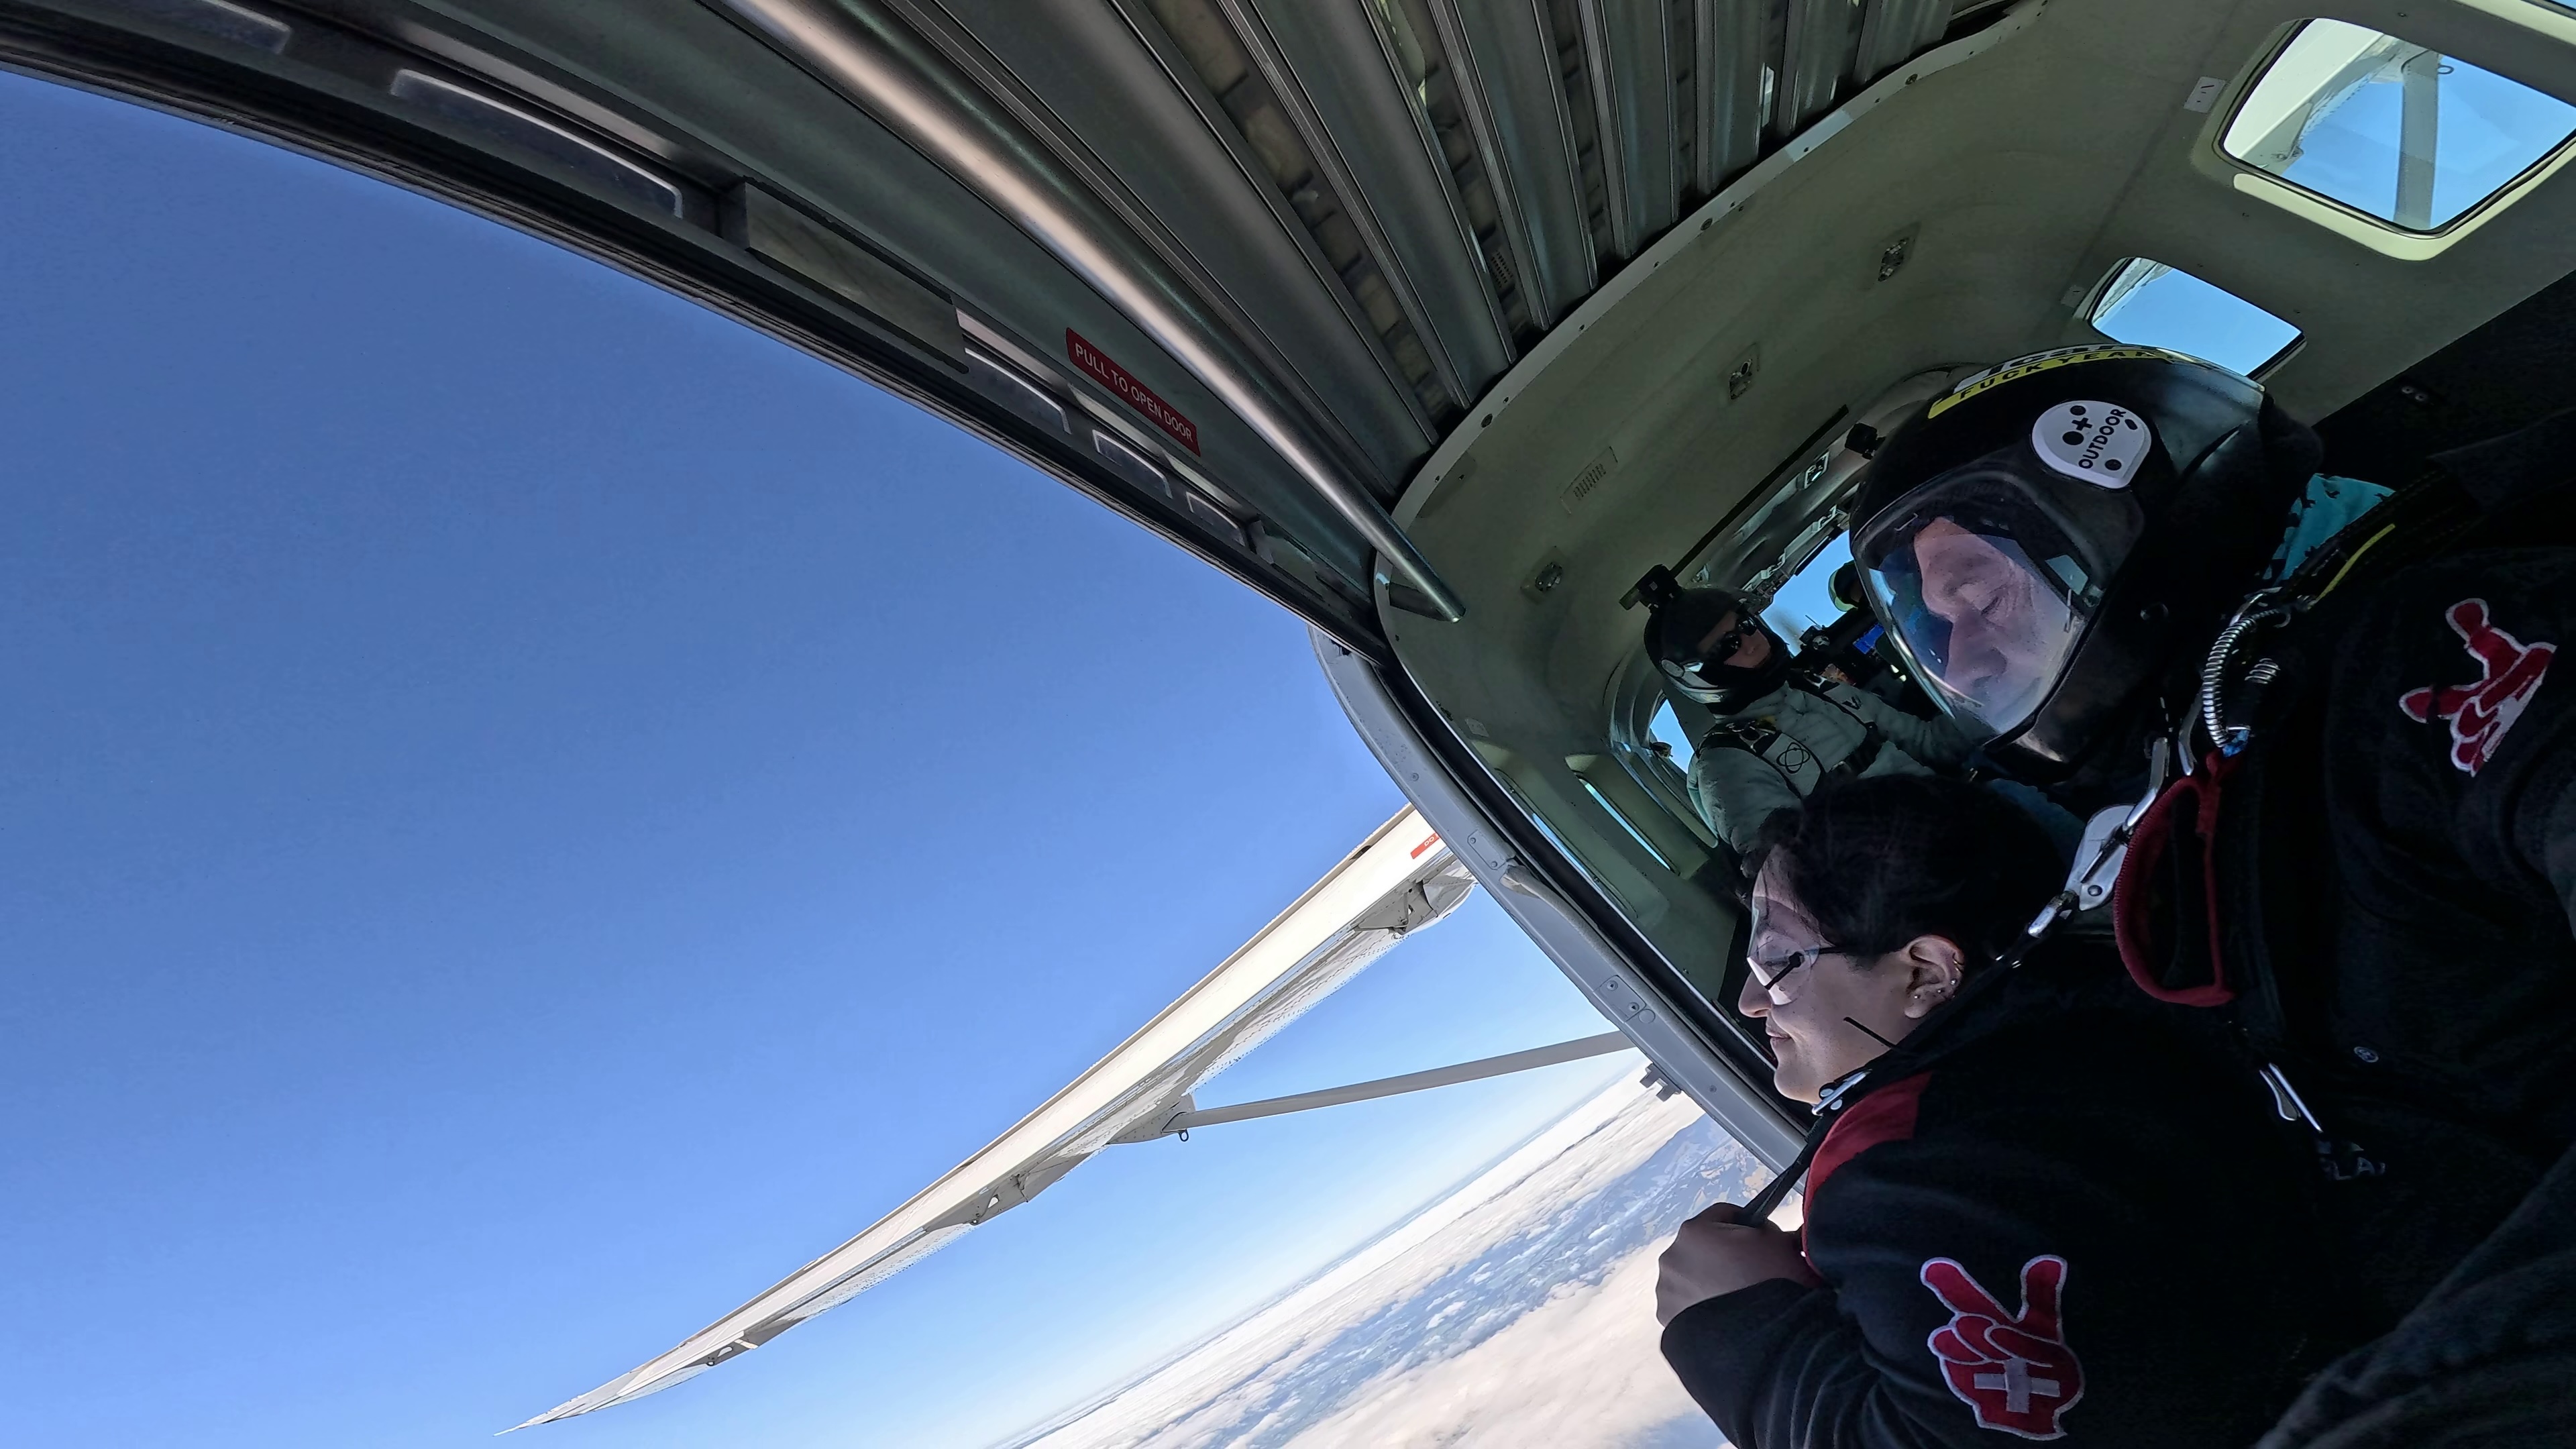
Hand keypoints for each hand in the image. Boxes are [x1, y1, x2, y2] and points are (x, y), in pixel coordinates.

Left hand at [1655, 1202, 1819, 1325]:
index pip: (1723, 1215)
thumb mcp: (1782, 1243)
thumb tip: (1773, 1236)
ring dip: (1710, 1282)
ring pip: (1692, 1277)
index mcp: (1694, 1231)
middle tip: (1752, 1271)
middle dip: (1725, 1255)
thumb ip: (1771, 1231)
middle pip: (1704, 1247)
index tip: (1763, 1238)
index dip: (1747, 1223)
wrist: (1764, 1341)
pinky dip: (1703, 1308)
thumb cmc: (1772, 1284)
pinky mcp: (1667, 1322)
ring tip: (1739, 1299)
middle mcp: (1671, 1258)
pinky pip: (1688, 1306)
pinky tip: (1725, 1317)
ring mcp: (1666, 1293)